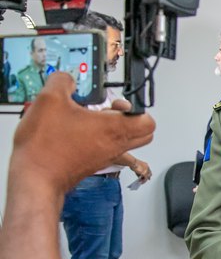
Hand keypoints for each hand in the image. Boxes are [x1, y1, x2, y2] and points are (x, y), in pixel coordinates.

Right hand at [9, 73, 154, 194]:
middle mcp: (115, 145)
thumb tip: (66, 79)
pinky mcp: (92, 163)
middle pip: (143, 133)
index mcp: (114, 129)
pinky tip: (78, 130)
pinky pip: (107, 149)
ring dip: (115, 128)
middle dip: (132, 118)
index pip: (148, 121)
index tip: (118, 101)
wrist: (35, 179)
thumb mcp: (50, 100)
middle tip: (109, 109)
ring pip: (125, 142)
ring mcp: (105, 156)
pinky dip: (100, 139)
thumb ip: (62, 82)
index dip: (138, 107)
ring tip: (91, 118)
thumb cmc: (46, 147)